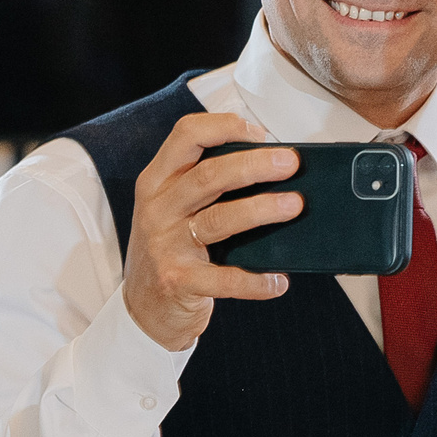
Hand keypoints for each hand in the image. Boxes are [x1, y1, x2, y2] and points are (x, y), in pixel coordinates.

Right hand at [121, 110, 300, 351]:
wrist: (142, 310)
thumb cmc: (169, 250)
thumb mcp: (172, 209)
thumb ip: (204, 186)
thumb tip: (269, 167)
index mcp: (157, 182)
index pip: (186, 136)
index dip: (224, 127)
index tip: (258, 133)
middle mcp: (157, 209)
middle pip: (209, 176)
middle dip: (255, 165)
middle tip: (290, 164)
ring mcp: (165, 246)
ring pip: (219, 220)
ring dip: (261, 210)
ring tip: (294, 206)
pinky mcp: (177, 282)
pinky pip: (224, 279)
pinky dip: (255, 280)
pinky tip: (278, 280)